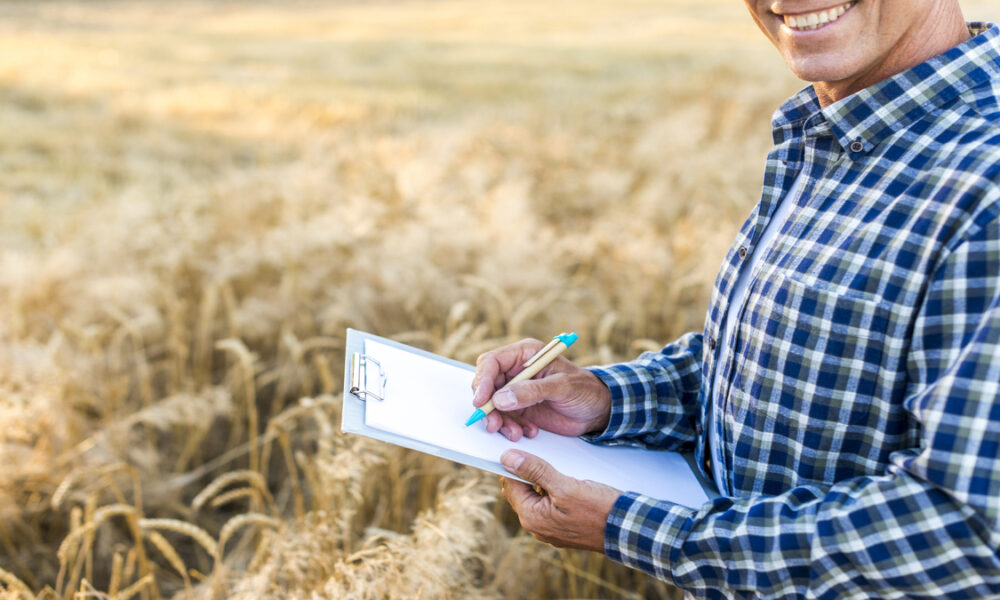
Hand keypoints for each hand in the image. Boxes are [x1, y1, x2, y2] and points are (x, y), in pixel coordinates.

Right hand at [472, 338, 611, 440]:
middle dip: (487, 407)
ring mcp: (516, 391)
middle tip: (494, 424)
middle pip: (486, 385)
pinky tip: (528, 432)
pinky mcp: (519, 409)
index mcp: (525, 355)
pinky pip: (504, 419)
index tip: (481, 402)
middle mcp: (516, 371)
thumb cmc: (585, 390)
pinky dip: (511, 428)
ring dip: (499, 421)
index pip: (492, 363)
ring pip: (492, 405)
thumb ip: (532, 391)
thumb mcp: (562, 387)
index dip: (482, 381)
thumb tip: (501, 398)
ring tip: (515, 433)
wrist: (598, 410)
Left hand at [499, 450, 620, 551]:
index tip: (517, 446)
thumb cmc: (599, 509)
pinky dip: (552, 490)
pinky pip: (549, 504)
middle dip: (526, 471)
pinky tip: (564, 478)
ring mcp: (550, 529)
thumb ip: (535, 471)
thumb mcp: (566, 486)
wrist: (627, 530)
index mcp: (531, 517)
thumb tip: (507, 458)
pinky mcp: (563, 527)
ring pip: (536, 496)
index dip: (511, 464)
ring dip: (541, 479)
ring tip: (554, 463)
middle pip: (521, 491)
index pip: (510, 484)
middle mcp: (537, 527)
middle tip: (538, 451)